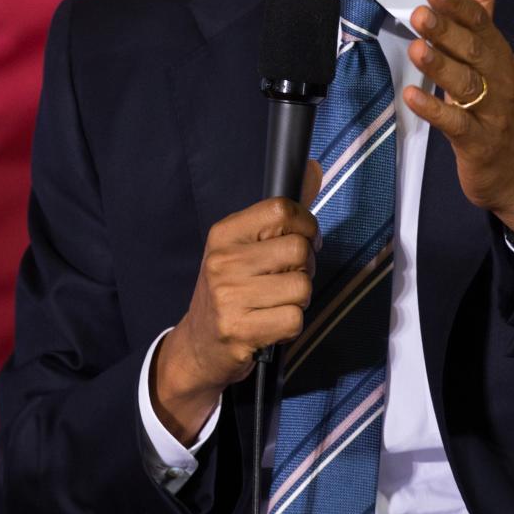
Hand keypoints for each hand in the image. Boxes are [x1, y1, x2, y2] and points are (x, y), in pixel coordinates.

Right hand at [151, 162, 322, 443]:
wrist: (198, 345)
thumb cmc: (230, 290)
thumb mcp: (244, 247)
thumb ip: (282, 213)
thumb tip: (315, 168)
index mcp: (224, 234)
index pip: (282, 210)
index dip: (305, 226)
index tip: (301, 242)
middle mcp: (223, 261)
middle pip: (299, 250)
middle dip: (305, 268)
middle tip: (288, 279)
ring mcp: (229, 297)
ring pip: (302, 287)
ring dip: (299, 300)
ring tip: (276, 303)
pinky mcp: (240, 330)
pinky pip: (294, 320)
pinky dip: (291, 325)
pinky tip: (271, 324)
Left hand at [405, 0, 513, 238]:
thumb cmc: (493, 104)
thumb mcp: (486, 50)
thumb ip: (478, 3)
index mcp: (497, 54)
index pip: (481, 23)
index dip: (459, 5)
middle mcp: (498, 79)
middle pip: (474, 51)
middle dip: (448, 31)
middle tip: (420, 13)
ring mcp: (489, 113)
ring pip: (467, 86)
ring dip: (441, 67)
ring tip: (416, 49)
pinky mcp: (477, 143)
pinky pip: (457, 125)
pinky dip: (435, 110)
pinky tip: (412, 96)